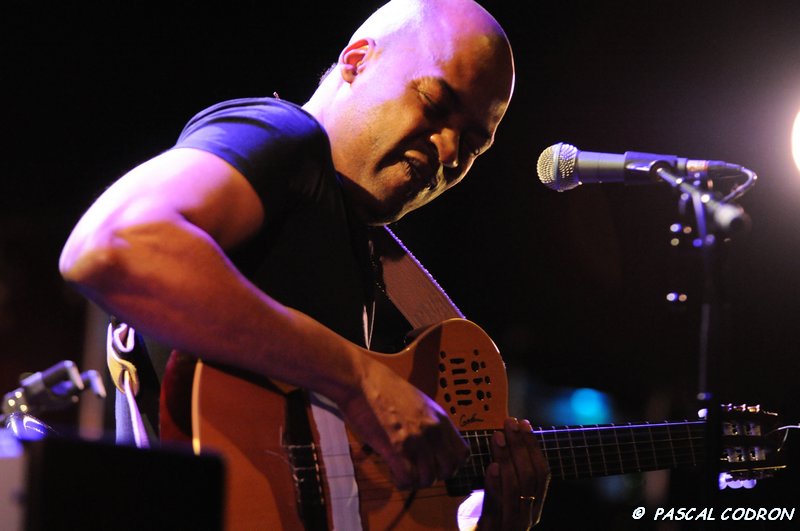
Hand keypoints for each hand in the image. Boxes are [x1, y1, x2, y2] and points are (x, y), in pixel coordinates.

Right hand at [337, 357, 468, 488]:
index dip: (450, 464)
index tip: (436, 464)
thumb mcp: (420, 402)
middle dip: (434, 476)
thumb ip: (431, 422)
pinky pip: (407, 478)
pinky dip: (401, 482)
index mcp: (441, 419)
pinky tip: (394, 473)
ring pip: (427, 478)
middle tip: (418, 471)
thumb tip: (434, 443)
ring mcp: (416, 440)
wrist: (364, 380)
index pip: (462, 454)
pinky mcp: (396, 447)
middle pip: (447, 470)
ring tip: (404, 472)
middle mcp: (433, 431)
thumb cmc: (386, 389)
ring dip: (415, 481)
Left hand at [478, 418, 549, 529]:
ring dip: (507, 458)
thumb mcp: (504, 499)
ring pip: (516, 489)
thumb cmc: (491, 521)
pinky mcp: (492, 529)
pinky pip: (496, 505)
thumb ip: (510, 477)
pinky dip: (494, 484)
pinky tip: (491, 466)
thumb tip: (509, 440)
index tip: (524, 424)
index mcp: (535, 506)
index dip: (534, 447)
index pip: (542, 473)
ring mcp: (512, 524)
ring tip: (497, 437)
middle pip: (530, 478)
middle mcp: (528, 516)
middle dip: (520, 447)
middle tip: (509, 423)